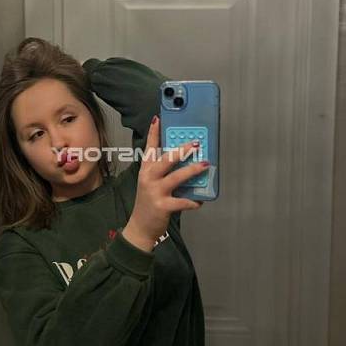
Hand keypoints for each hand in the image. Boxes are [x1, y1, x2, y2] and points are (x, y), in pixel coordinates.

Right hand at [122, 115, 206, 249]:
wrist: (140, 227)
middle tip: (195, 143)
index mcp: (146, 170)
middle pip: (165, 159)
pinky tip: (199, 201)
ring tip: (205, 165)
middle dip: (181, 150)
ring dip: (192, 170)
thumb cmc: (149, 203)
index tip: (157, 119)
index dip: (153, 133)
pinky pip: (182, 201)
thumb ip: (165, 173)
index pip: (149, 148)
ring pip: (176, 177)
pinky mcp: (162, 206)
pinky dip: (193, 201)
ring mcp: (155, 192)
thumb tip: (188, 163)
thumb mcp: (152, 184)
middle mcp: (149, 178)